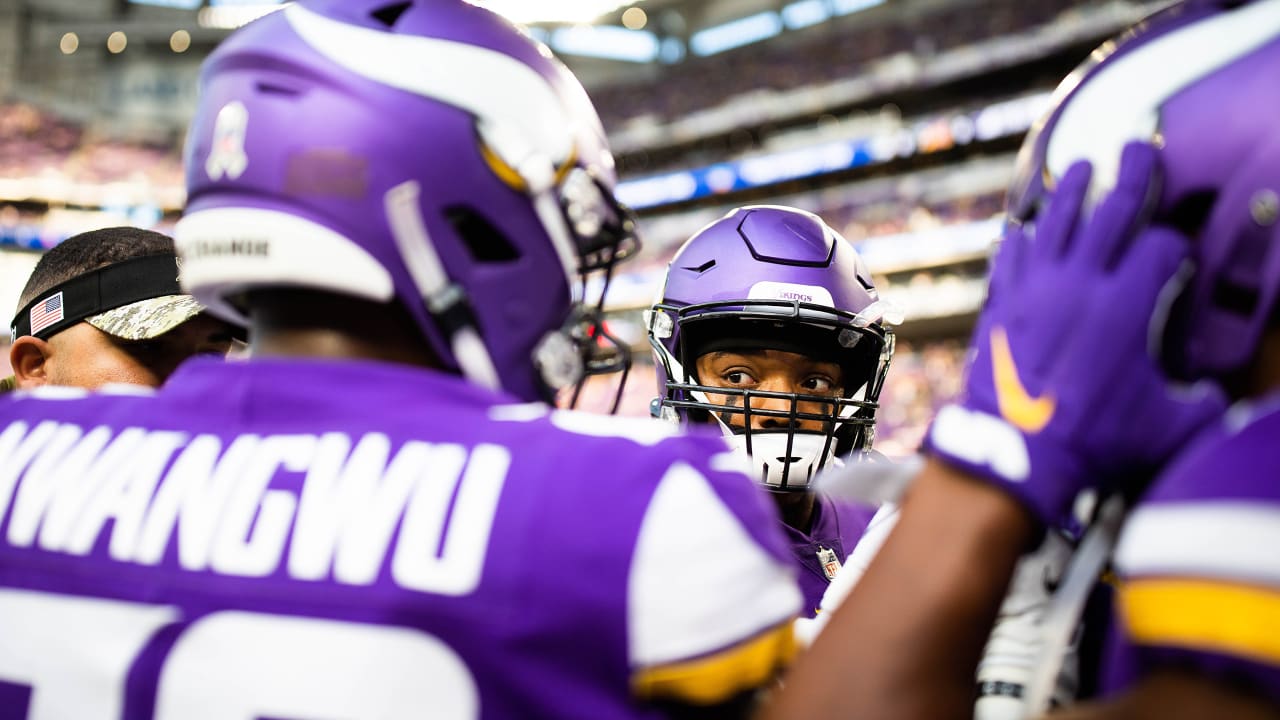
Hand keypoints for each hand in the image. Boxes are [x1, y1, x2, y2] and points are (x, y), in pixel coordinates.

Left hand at [925, 142, 1225, 526]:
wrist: (1013, 453)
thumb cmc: (1093, 439)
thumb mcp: (1166, 428)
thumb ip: (1201, 407)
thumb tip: (1218, 400)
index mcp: (1127, 302)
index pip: (1161, 246)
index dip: (1176, 244)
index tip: (1178, 253)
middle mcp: (1080, 281)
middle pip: (1110, 211)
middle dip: (1132, 176)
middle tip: (1138, 146)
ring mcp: (1034, 287)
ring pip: (1054, 220)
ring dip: (1070, 189)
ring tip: (1080, 166)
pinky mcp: (1000, 302)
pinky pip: (1010, 255)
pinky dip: (1019, 236)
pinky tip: (1023, 225)